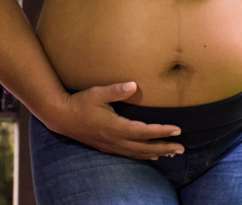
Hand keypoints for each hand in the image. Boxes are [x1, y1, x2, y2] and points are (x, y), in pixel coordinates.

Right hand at [50, 81, 182, 159]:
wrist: (60, 117)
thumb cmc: (80, 102)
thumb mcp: (97, 93)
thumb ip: (116, 90)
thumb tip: (133, 85)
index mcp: (115, 127)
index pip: (144, 132)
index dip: (161, 132)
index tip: (178, 130)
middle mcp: (114, 140)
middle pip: (144, 147)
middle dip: (164, 147)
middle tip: (181, 148)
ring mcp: (110, 145)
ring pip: (137, 153)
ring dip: (155, 153)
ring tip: (172, 153)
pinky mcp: (106, 147)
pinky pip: (128, 154)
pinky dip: (142, 155)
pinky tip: (151, 155)